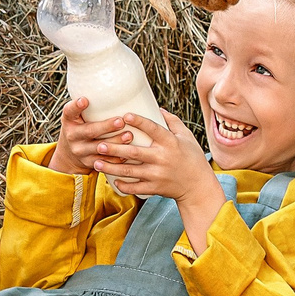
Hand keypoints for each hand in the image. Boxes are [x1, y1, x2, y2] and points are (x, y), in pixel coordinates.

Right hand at [47, 97, 132, 176]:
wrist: (70, 155)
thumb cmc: (79, 128)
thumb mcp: (76, 117)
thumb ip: (87, 106)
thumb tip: (112, 84)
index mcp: (68, 121)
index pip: (69, 111)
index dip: (76, 106)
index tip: (85, 100)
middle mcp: (72, 136)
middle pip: (89, 131)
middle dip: (106, 127)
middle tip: (121, 120)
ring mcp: (81, 151)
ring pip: (99, 148)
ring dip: (115, 142)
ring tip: (129, 135)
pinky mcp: (89, 162)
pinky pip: (105, 161)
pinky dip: (117, 158)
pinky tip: (128, 154)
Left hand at [89, 111, 213, 201]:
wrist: (198, 185)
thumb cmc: (192, 157)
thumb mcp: (186, 136)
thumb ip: (172, 121)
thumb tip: (157, 108)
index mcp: (170, 143)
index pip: (153, 129)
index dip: (139, 122)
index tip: (125, 115)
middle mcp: (162, 158)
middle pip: (134, 153)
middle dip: (115, 149)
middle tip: (99, 144)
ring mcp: (157, 175)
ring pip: (130, 171)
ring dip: (111, 168)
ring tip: (96, 162)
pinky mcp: (155, 188)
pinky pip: (135, 188)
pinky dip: (123, 185)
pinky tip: (111, 181)